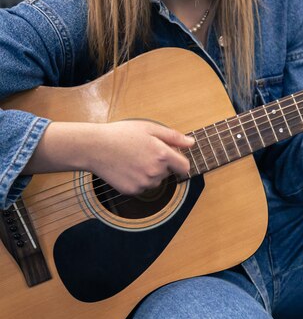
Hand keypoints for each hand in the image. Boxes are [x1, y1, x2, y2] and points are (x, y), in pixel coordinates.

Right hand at [25, 121, 194, 195]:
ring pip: (155, 181)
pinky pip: (142, 187)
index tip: (171, 156)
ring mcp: (143, 183)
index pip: (184, 167)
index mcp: (163, 155)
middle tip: (144, 151)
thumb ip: (174, 137)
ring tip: (133, 158)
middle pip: (168, 172)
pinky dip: (138, 179)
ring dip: (150, 172)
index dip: (179, 161)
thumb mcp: (150, 128)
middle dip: (162, 164)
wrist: (94, 147)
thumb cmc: (121, 134)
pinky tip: (126, 168)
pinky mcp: (132, 190)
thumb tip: (191, 143)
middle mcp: (156, 172)